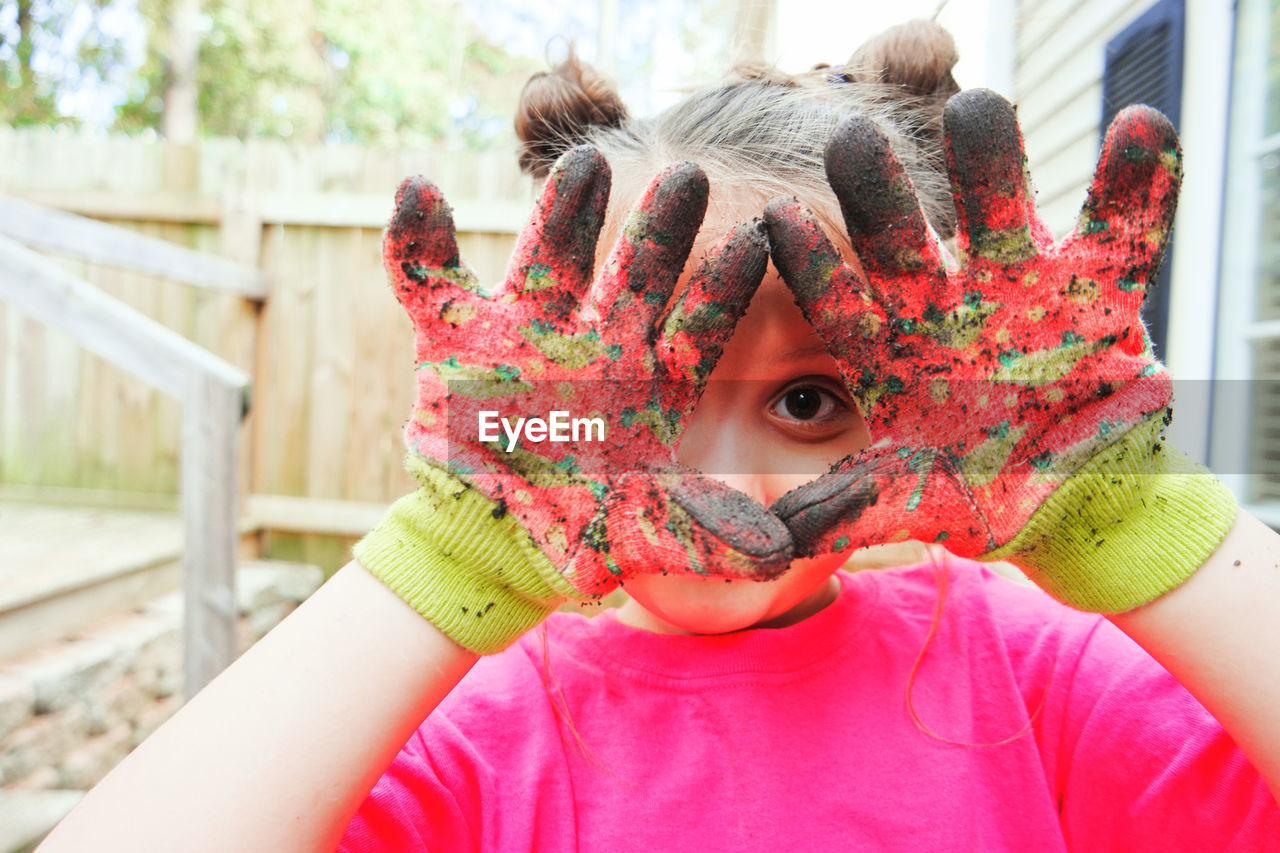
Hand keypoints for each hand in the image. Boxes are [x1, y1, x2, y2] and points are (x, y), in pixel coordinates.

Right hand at [355, 147, 792, 652]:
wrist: (493, 541)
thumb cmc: (581, 531)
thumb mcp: (650, 537)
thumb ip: (712, 537)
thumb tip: (782, 554)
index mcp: (646, 376)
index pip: (695, 322)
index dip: (723, 286)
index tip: (757, 243)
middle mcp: (591, 340)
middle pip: (632, 271)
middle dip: (658, 227)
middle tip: (688, 176)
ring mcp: (523, 330)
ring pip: (544, 254)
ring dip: (560, 211)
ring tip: (585, 162)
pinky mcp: (454, 336)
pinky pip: (428, 280)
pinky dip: (415, 239)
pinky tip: (417, 192)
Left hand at [765, 89, 1234, 611]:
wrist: (1074, 502)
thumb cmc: (979, 494)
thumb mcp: (917, 504)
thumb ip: (854, 511)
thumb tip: (780, 540)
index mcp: (892, 350)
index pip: (840, 303)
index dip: (811, 268)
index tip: (774, 221)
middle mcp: (948, 306)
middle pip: (905, 240)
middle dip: (878, 194)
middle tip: (850, 140)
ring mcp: (1024, 289)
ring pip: (1003, 214)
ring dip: (990, 165)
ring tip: (977, 109)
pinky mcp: (1105, 288)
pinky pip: (1123, 230)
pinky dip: (1136, 184)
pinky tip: (1139, 129)